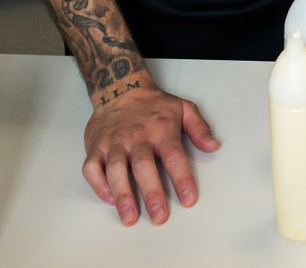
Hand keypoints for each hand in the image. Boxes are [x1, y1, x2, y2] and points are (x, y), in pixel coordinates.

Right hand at [81, 81, 218, 225]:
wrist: (120, 89)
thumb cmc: (153, 104)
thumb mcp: (183, 108)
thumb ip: (199, 127)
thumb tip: (212, 146)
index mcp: (160, 130)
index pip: (173, 156)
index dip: (182, 178)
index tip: (189, 199)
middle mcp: (136, 138)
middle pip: (143, 167)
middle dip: (151, 193)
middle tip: (159, 216)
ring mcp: (113, 143)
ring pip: (115, 170)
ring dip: (123, 195)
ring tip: (130, 217)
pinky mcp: (95, 147)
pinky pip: (92, 168)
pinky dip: (98, 185)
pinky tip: (109, 198)